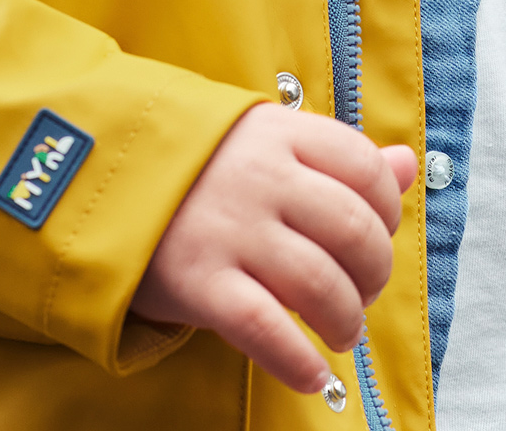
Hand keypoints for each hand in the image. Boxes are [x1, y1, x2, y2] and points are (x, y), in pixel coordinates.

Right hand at [132, 103, 417, 393]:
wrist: (98, 177)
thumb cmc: (197, 166)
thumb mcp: (266, 139)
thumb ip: (338, 156)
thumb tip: (408, 163)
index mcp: (281, 133)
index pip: (366, 169)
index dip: (386, 212)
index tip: (374, 236)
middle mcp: (261, 177)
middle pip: (353, 231)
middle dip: (373, 275)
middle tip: (360, 294)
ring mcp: (230, 228)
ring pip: (320, 283)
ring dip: (344, 321)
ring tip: (337, 332)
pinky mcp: (199, 281)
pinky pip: (268, 330)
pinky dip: (299, 361)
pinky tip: (309, 372)